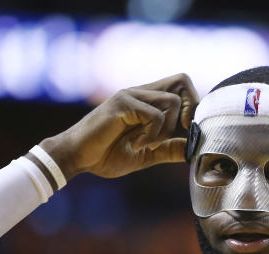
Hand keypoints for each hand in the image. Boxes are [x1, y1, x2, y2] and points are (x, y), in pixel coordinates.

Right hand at [39, 73, 199, 178]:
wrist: (75, 157)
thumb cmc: (105, 155)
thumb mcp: (146, 155)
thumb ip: (168, 149)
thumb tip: (193, 149)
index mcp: (147, 101)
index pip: (181, 86)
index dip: (193, 106)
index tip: (187, 133)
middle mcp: (140, 92)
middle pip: (182, 81)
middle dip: (190, 110)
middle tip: (179, 134)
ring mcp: (130, 95)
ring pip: (171, 101)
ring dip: (167, 130)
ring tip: (149, 146)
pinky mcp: (122, 104)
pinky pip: (154, 116)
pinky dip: (151, 136)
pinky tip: (136, 146)